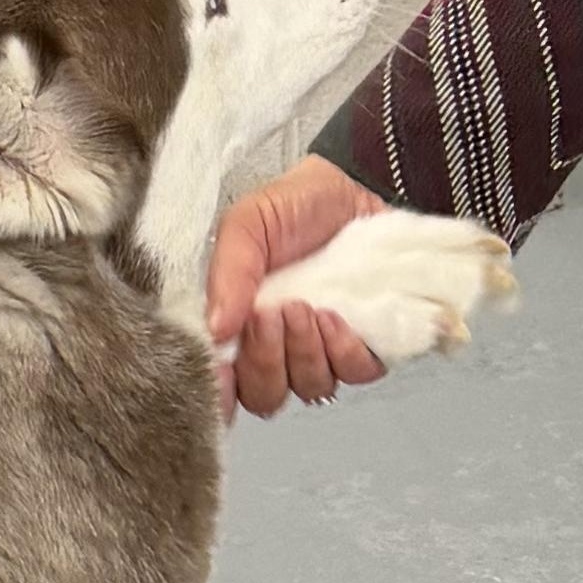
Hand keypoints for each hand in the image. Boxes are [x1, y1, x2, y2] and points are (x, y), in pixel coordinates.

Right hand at [208, 159, 390, 417]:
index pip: (223, 386)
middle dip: (265, 361)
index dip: (220, 393)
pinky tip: (336, 315)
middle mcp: (279, 349)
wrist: (352, 185)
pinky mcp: (367, 346)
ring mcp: (324, 352)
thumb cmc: (291, 208)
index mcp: (239, 328)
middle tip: (272, 313)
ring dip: (304, 353)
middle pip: (265, 396)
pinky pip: (356, 374)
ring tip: (306, 307)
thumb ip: (228, 274)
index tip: (223, 372)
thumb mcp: (245, 226)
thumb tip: (215, 332)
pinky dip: (343, 350)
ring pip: (310, 388)